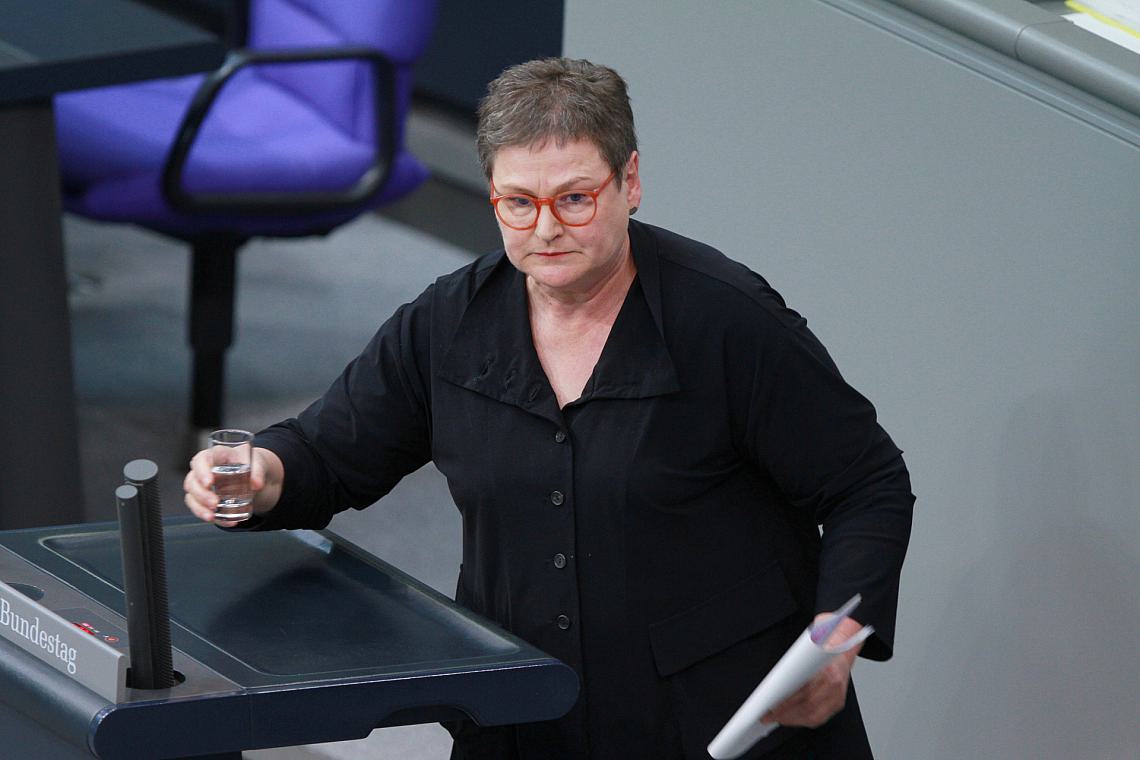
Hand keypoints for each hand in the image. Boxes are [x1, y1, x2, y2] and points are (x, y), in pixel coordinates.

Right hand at [183, 446, 281, 526]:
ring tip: (212, 516)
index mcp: (217, 456)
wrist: (255, 477)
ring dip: (199, 508)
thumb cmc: (253, 464)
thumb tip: (257, 484)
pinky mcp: (205, 499)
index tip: (209, 482)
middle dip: (201, 494)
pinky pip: (199, 509)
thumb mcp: (259, 463)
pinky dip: (209, 516)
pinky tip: (225, 522)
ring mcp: (202, 485)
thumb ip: (258, 471)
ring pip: (191, 496)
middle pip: (192, 480)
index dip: (202, 471)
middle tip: (215, 503)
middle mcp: (205, 470)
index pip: (202, 459)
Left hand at [761, 612, 864, 728]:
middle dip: (785, 713)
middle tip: (768, 715)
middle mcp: (834, 684)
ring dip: (792, 719)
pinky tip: (792, 719)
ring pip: (814, 715)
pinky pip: (820, 718)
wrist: (843, 646)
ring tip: (777, 718)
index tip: (772, 706)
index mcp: (826, 670)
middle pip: (807, 706)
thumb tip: (776, 683)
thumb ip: (793, 665)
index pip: (804, 692)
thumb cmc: (822, 648)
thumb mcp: (806, 650)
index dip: (787, 702)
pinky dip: (804, 720)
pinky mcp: (838, 703)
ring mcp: (838, 695)